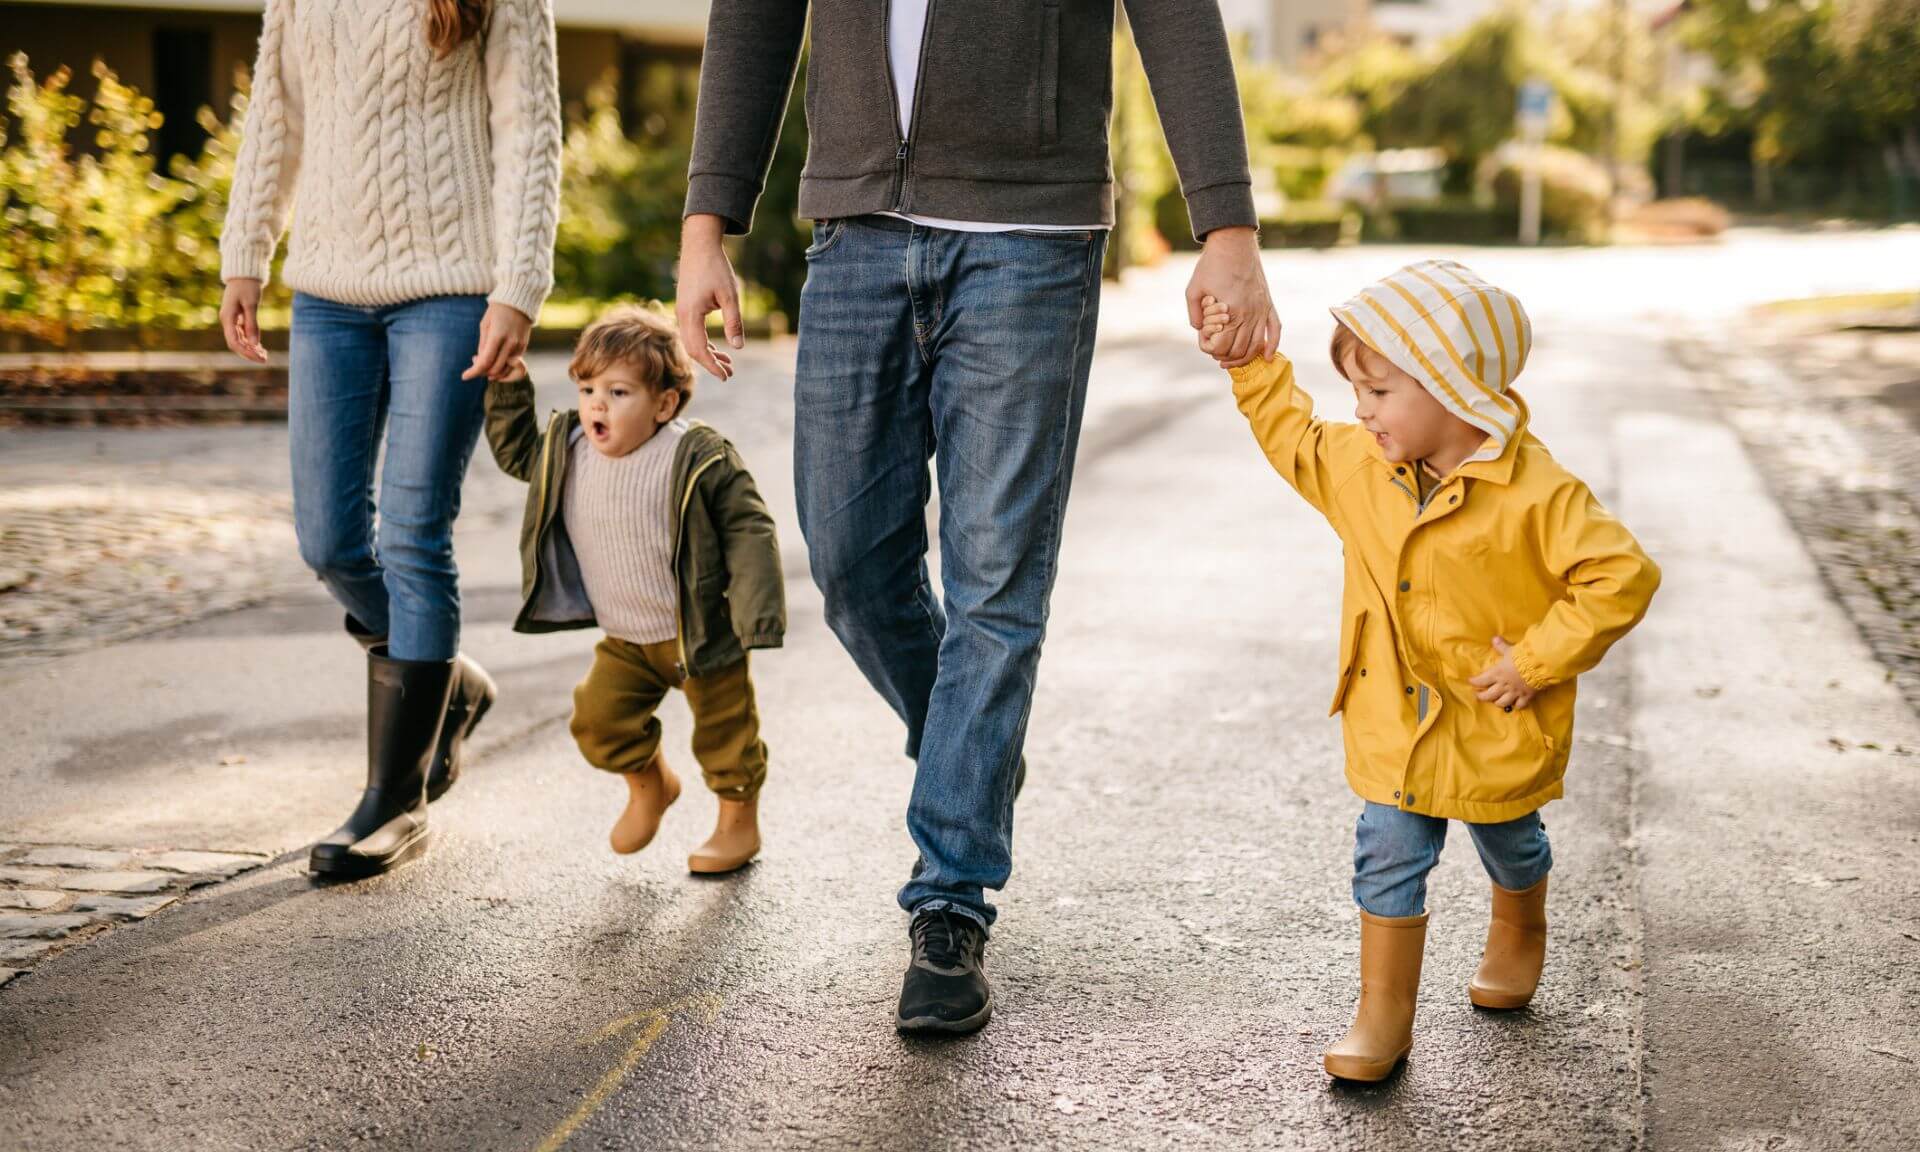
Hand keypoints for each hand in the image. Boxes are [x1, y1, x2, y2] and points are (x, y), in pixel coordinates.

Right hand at [220, 279, 268, 363]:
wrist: (243, 275)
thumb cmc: (247, 287)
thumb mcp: (251, 305)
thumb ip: (252, 324)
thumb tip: (254, 343)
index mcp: (227, 318)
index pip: (234, 341)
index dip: (246, 352)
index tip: (260, 358)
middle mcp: (227, 321)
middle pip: (236, 343)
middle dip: (249, 353)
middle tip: (265, 360)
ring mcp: (231, 320)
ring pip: (239, 340)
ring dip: (250, 349)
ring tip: (265, 355)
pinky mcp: (236, 319)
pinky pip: (242, 334)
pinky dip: (251, 342)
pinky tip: (261, 347)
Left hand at [463, 303, 533, 381]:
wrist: (519, 302)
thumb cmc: (497, 312)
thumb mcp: (485, 326)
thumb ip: (483, 346)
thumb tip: (480, 364)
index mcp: (497, 336)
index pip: (485, 361)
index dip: (473, 372)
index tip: (464, 376)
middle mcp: (510, 344)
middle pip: (495, 369)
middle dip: (482, 372)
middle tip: (474, 363)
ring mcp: (519, 347)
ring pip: (505, 369)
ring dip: (493, 371)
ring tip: (484, 361)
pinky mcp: (523, 347)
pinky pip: (511, 363)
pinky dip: (501, 364)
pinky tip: (495, 356)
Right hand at [675, 214, 742, 381]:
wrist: (699, 246)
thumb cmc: (716, 268)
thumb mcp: (730, 296)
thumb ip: (734, 323)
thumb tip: (738, 348)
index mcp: (691, 315)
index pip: (699, 350)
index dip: (712, 366)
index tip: (726, 376)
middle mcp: (682, 316)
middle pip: (693, 350)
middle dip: (710, 364)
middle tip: (729, 374)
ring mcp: (681, 312)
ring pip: (692, 342)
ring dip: (708, 354)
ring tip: (728, 363)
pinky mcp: (685, 308)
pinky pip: (691, 333)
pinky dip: (704, 343)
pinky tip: (718, 348)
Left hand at [1186, 226, 1278, 368]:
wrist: (1233, 242)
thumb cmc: (1210, 265)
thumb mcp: (1193, 290)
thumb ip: (1195, 315)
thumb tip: (1200, 330)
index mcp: (1230, 312)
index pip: (1221, 346)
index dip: (1209, 348)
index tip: (1203, 341)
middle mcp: (1248, 314)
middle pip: (1239, 350)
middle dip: (1224, 356)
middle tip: (1215, 351)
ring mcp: (1261, 309)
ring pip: (1256, 345)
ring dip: (1244, 357)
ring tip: (1231, 361)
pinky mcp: (1268, 303)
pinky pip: (1275, 329)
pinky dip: (1271, 345)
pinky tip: (1266, 356)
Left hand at [1468, 636, 1536, 711]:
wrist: (1538, 665)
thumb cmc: (1522, 656)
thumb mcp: (1509, 650)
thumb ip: (1501, 646)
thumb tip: (1495, 638)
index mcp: (1497, 674)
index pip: (1480, 680)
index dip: (1474, 682)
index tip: (1470, 681)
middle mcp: (1503, 685)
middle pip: (1488, 695)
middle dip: (1481, 696)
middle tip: (1478, 695)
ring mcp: (1514, 692)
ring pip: (1502, 702)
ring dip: (1497, 702)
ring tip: (1495, 701)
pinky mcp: (1526, 696)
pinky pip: (1519, 705)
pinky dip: (1516, 705)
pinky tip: (1515, 704)